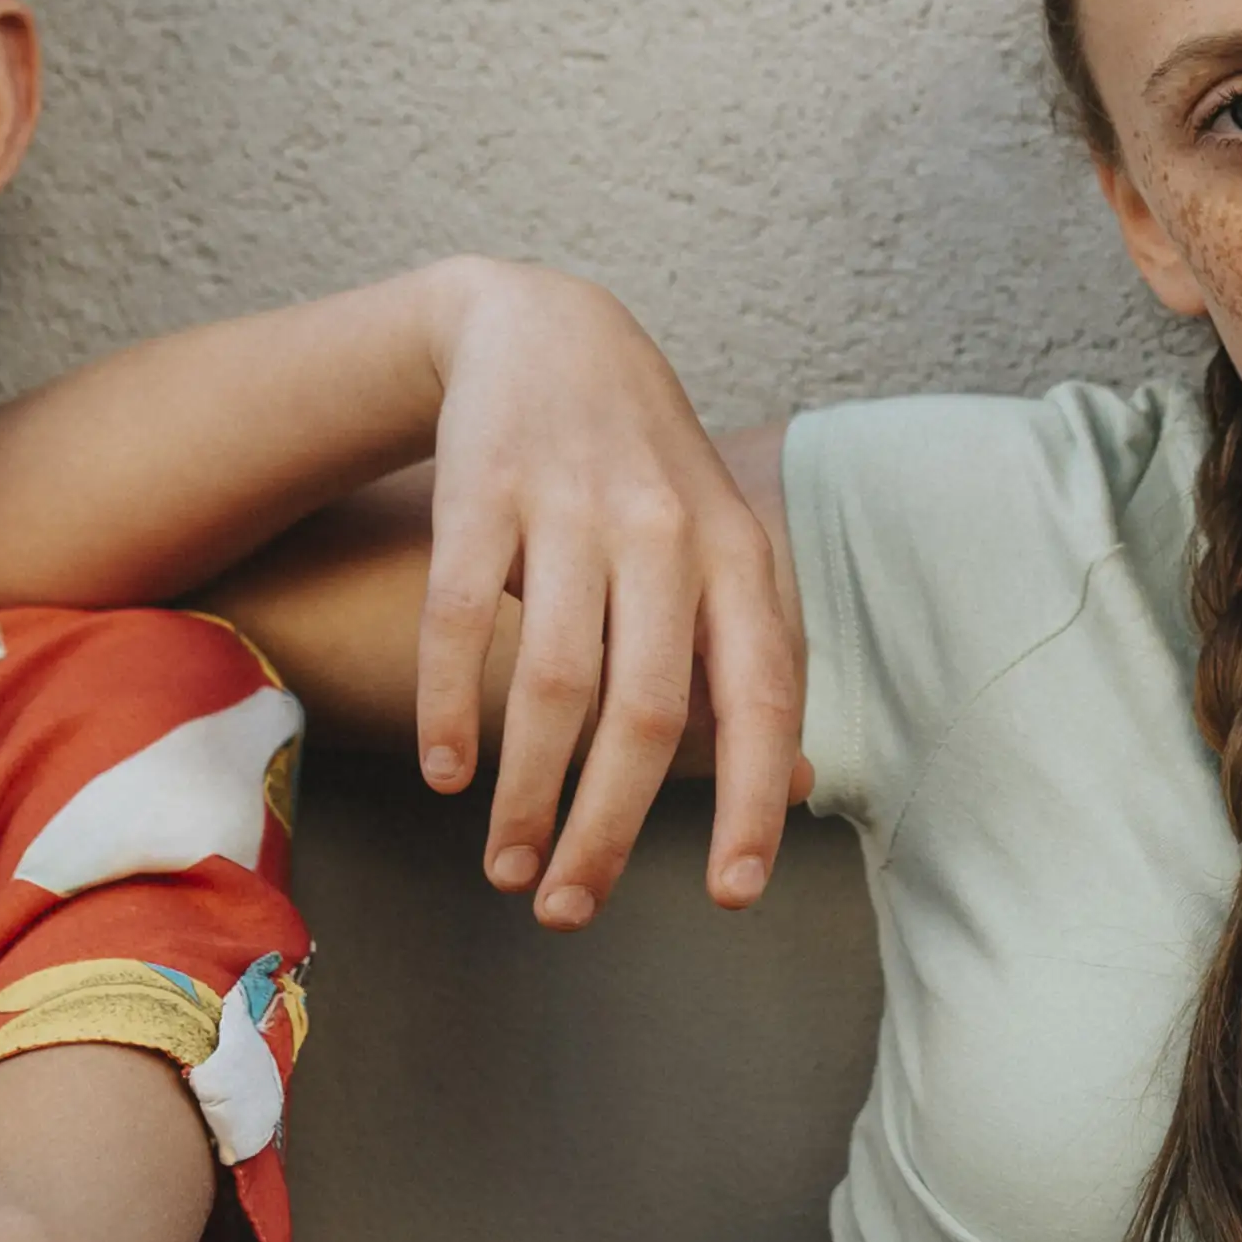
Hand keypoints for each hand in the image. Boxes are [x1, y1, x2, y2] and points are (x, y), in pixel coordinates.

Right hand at [408, 260, 804, 927]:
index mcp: (737, 556)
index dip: (751, 799)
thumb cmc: (644, 469)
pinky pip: (462, 619)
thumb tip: (794, 784)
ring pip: (552, 682)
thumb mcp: (720, 545)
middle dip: (607, 829)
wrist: (545, 329)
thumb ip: (750, 656)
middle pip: (645, 712)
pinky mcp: (481, 490)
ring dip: (527, 794)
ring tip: (508, 867)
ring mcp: (571, 508)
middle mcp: (664, 532)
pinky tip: (447, 777)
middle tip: (569, 912)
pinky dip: (451, 708)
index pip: (760, 696)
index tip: (731, 894)